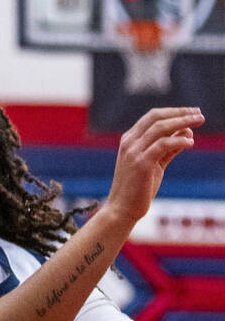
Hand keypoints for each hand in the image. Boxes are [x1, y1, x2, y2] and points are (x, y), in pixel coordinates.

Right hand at [103, 107, 203, 224]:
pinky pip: (163, 144)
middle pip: (156, 117)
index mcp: (129, 140)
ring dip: (183, 122)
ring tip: (200, 121)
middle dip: (180, 113)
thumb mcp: (154, 164)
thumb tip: (187, 132)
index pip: (152, 117)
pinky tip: (190, 142)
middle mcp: (129, 142)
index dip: (174, 112)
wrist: (122, 208)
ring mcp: (133, 152)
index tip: (192, 112)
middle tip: (199, 114)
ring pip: (160, 127)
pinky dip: (179, 141)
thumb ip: (168, 148)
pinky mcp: (141, 163)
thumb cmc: (138, 188)